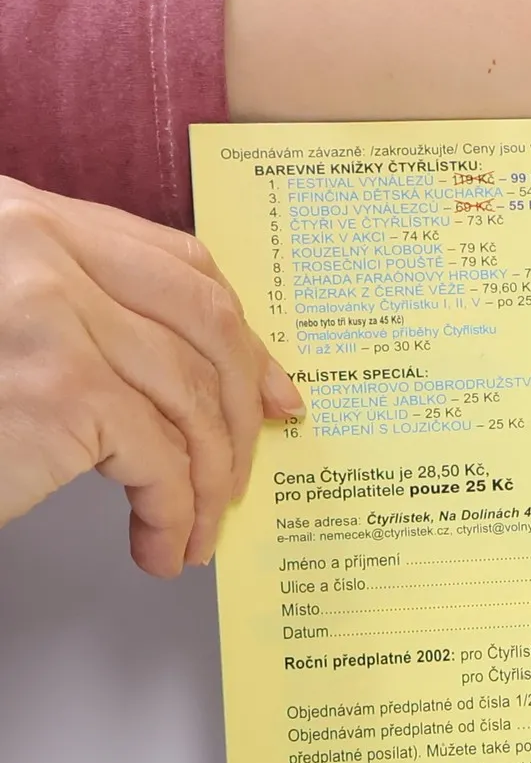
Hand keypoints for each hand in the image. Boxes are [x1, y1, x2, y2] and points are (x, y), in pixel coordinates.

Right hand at [0, 176, 302, 574]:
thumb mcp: (4, 318)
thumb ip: (82, 311)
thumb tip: (203, 372)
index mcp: (29, 216)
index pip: (179, 262)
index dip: (240, 334)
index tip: (272, 391)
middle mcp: (43, 248)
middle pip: (205, 326)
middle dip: (243, 411)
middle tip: (246, 473)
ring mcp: (52, 313)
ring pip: (191, 401)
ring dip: (207, 481)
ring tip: (196, 531)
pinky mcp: (59, 391)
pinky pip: (159, 460)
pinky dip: (172, 514)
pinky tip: (159, 546)